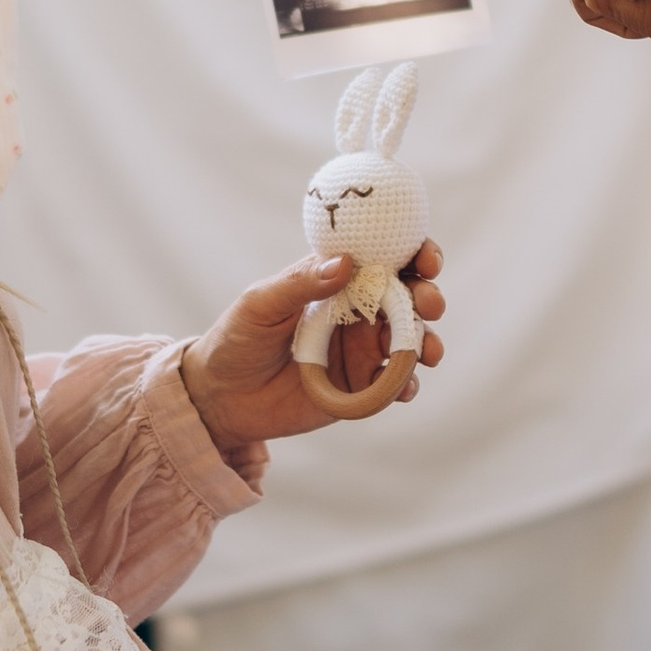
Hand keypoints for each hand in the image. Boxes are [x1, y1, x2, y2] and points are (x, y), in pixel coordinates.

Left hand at [179, 244, 446, 473]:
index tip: (425, 259)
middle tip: (429, 305)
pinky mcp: (361, 388)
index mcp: (337, 281)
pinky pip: (396, 384)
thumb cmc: (237, 339)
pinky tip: (403, 388)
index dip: (414, 253)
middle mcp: (357, 312)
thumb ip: (300, 283)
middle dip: (428, 297)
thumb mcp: (261, 303)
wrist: (221, 397)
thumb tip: (345, 262)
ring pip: (411, 340)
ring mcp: (362, 350)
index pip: (385, 258)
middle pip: (409, 297)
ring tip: (426, 352)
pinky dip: (408, 384)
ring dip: (427, 342)